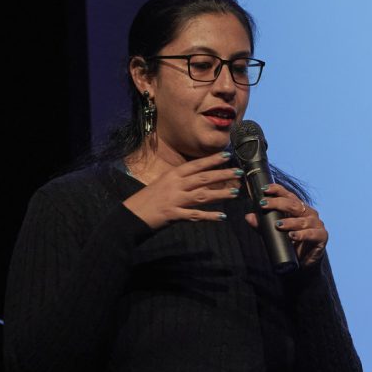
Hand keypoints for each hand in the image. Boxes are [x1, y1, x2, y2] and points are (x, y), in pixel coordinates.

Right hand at [123, 152, 239, 229]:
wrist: (131, 215)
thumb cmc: (148, 198)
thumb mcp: (163, 183)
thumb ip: (180, 180)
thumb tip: (199, 177)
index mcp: (172, 175)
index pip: (196, 165)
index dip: (212, 160)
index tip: (227, 154)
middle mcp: (175, 185)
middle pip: (203, 178)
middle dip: (222, 174)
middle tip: (239, 172)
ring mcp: (175, 200)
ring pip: (202, 195)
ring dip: (220, 194)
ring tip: (235, 193)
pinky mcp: (174, 214)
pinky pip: (194, 215)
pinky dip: (209, 216)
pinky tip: (222, 217)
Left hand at [245, 183, 327, 266]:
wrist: (304, 263)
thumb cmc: (290, 244)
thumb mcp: (274, 233)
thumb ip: (263, 225)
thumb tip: (248, 216)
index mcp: (299, 208)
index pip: (288, 195)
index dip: (277, 190)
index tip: (264, 189)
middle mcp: (309, 213)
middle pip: (294, 205)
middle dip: (278, 203)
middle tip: (264, 205)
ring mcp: (316, 224)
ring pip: (302, 220)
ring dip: (289, 222)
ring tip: (278, 225)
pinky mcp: (322, 236)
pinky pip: (311, 234)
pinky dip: (301, 235)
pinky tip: (293, 236)